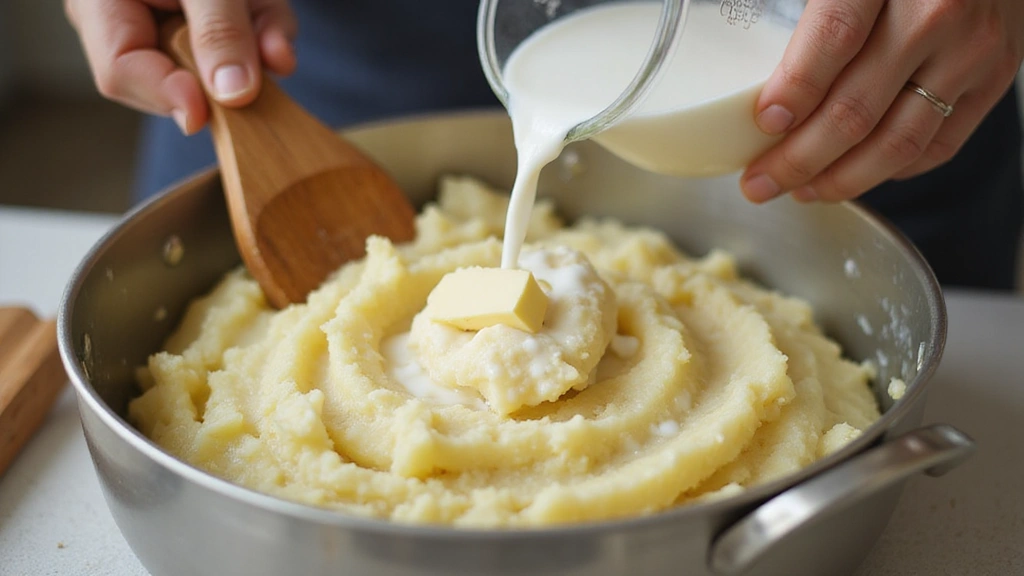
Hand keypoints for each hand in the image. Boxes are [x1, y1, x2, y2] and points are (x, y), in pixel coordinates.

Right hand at [65, 0, 297, 134]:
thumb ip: (218, 27)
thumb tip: (231, 95)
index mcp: (103, 3)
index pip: (121, 71)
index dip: (169, 97)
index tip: (206, 115)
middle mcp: (133, 19)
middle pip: (176, 81)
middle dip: (229, 73)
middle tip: (263, 55)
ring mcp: (172, 24)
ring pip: (220, 68)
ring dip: (259, 55)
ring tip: (273, 38)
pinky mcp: (214, 22)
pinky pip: (244, 48)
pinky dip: (270, 39)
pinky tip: (277, 35)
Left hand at [740, 0, 1023, 202]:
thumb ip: (811, 14)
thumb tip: (748, 66)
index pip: (835, 39)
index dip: (795, 89)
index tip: (763, 123)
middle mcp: (938, 15)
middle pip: (856, 109)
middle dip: (798, 160)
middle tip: (760, 181)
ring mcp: (972, 51)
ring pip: (897, 142)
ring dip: (840, 179)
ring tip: (801, 191)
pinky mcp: (996, 77)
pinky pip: (938, 144)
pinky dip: (890, 170)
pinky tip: (853, 174)